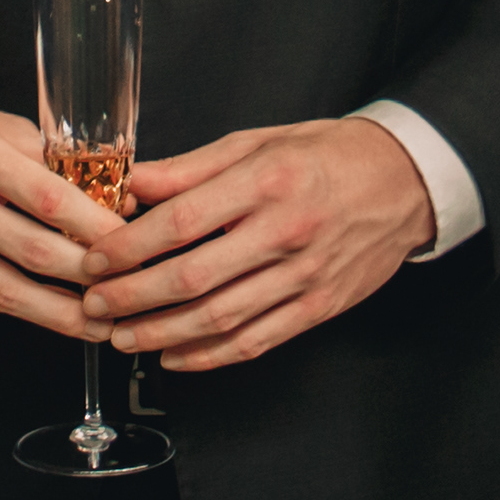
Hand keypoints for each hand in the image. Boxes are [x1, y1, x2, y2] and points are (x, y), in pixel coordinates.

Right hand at [0, 82, 116, 339]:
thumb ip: (44, 157)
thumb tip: (106, 192)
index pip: (49, 200)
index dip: (97, 228)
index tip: (130, 242)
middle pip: (34, 252)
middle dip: (89, 277)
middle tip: (127, 287)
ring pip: (7, 290)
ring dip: (60, 313)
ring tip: (100, 323)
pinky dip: (21, 310)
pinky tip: (52, 315)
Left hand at [80, 118, 437, 369]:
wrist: (404, 182)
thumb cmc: (325, 155)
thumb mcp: (257, 142)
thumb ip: (191, 168)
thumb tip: (131, 185)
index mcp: (266, 181)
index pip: (182, 222)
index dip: (130, 247)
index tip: (95, 258)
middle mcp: (285, 231)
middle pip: (193, 277)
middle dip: (133, 297)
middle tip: (95, 304)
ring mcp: (305, 275)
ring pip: (220, 318)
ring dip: (162, 334)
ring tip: (123, 336)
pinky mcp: (319, 307)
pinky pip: (256, 342)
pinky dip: (209, 356)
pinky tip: (174, 356)